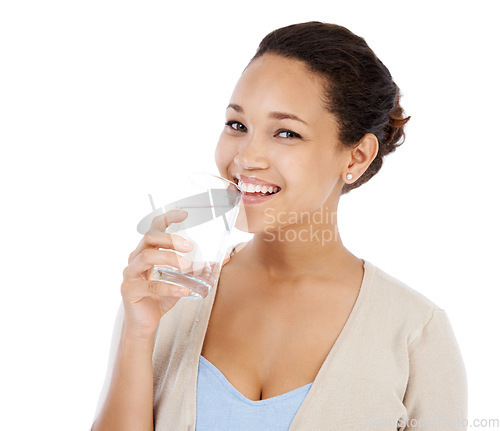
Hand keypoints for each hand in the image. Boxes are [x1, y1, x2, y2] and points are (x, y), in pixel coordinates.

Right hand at [120, 209, 192, 337]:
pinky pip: (151, 285)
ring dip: (169, 258)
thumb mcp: (182, 280)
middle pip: (149, 239)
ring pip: (146, 257)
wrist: (144, 324)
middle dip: (170, 239)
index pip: (153, 228)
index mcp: (146, 252)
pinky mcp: (130, 291)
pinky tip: (184, 290)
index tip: (184, 214)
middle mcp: (135, 259)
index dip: (167, 218)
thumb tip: (223, 259)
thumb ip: (198, 269)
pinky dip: (170, 287)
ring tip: (187, 266)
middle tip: (189, 246)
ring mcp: (130, 274)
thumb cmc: (160, 298)